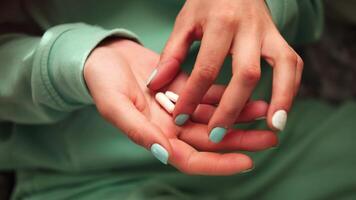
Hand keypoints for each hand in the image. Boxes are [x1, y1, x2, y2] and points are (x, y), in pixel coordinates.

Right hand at [84, 39, 277, 174]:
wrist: (105, 56)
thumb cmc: (103, 82)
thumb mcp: (115, 106)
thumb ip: (139, 132)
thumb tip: (166, 154)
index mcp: (155, 137)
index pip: (191, 159)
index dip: (218, 164)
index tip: (247, 162)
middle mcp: (171, 127)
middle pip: (211, 140)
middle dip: (240, 141)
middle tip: (270, 139)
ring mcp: (180, 108)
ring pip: (216, 118)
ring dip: (240, 117)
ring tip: (266, 114)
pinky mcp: (185, 89)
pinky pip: (211, 96)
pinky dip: (229, 96)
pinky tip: (249, 93)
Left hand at [147, 0, 302, 141]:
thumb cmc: (207, 2)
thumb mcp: (185, 22)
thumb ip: (172, 54)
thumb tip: (155, 84)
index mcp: (221, 23)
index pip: (207, 68)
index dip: (192, 96)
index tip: (180, 118)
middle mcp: (249, 29)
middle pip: (247, 74)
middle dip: (232, 108)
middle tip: (217, 135)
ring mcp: (270, 33)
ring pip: (284, 67)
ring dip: (281, 99)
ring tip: (273, 128)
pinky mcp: (281, 37)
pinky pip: (294, 63)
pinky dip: (291, 88)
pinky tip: (281, 110)